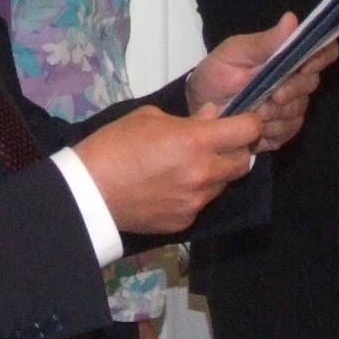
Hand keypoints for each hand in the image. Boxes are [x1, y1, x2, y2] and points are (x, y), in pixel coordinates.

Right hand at [74, 103, 265, 234]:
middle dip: (236, 150)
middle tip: (217, 143)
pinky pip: (201, 204)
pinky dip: (195, 194)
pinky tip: (171, 188)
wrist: (88, 192)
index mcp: (197, 142)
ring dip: (216, 173)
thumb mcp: (149, 118)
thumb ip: (188, 118)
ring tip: (188, 167)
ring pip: (223, 185)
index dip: (250, 122)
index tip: (243, 121)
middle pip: (243, 162)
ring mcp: (196, 202)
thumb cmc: (114, 145)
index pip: (247, 131)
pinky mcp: (185, 222)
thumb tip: (211, 116)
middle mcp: (204, 174)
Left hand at [184, 13, 336, 152]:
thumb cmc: (217, 73)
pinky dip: (270, 129)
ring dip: (276, 112)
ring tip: (252, 109)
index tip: (305, 65)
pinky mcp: (282, 131)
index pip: (324, 51)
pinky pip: (288, 131)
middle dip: (291, 91)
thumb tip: (292, 20)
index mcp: (287, 56)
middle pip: (311, 83)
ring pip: (299, 110)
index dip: (321, 56)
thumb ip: (265, 42)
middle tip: (270, 95)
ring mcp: (291, 107)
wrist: (200, 106)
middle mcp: (296, 80)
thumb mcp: (235, 52)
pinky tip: (254, 125)